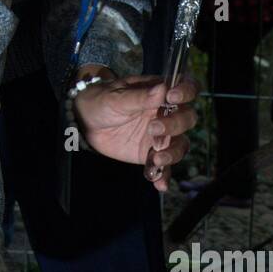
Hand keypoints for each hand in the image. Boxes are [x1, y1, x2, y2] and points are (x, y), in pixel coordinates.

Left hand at [70, 66, 197, 192]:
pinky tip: (159, 183)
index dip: (187, 91)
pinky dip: (164, 176)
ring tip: (156, 158)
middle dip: (175, 125)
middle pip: (187, 119)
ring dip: (173, 153)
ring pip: (180, 145)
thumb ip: (140, 97)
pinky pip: (164, 167)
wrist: (85, 123)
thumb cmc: (102, 101)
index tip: (172, 98)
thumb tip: (162, 89)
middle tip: (153, 129)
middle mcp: (166, 113)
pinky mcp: (151, 154)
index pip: (187, 87)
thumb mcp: (116, 97)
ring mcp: (161, 136)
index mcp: (160, 93)